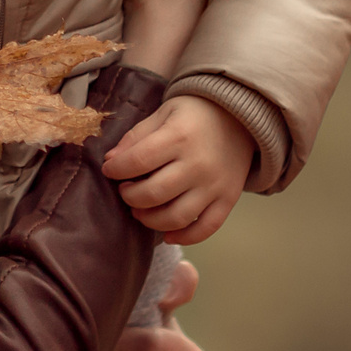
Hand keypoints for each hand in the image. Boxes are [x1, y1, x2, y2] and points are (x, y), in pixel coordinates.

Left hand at [101, 95, 252, 243]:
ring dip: (150, 220)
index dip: (117, 170)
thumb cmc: (195, 114)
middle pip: (154, 194)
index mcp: (179, 137)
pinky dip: (185, 237)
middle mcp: (198, 164)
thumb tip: (110, 161)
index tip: (110, 170)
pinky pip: (206, 228)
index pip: (138, 161)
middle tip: (125, 190)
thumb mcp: (163, 113)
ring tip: (140, 210)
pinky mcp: (228, 199)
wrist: (240, 116)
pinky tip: (168, 233)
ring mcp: (215, 185)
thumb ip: (136, 137)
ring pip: (176, 217)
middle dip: (130, 197)